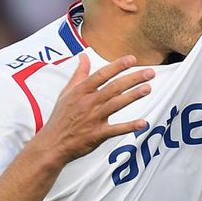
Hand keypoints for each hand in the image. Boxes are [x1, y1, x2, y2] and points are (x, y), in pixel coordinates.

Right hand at [38, 54, 153, 162]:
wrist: (52, 144)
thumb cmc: (61, 117)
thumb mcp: (66, 93)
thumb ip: (79, 74)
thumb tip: (84, 56)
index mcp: (80, 91)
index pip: (101, 75)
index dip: (117, 66)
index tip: (132, 59)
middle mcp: (88, 103)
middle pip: (113, 87)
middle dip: (133, 78)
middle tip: (150, 72)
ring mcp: (93, 119)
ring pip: (116, 104)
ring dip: (133, 96)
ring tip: (148, 88)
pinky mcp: (97, 135)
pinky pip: (115, 129)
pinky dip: (129, 126)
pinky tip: (143, 123)